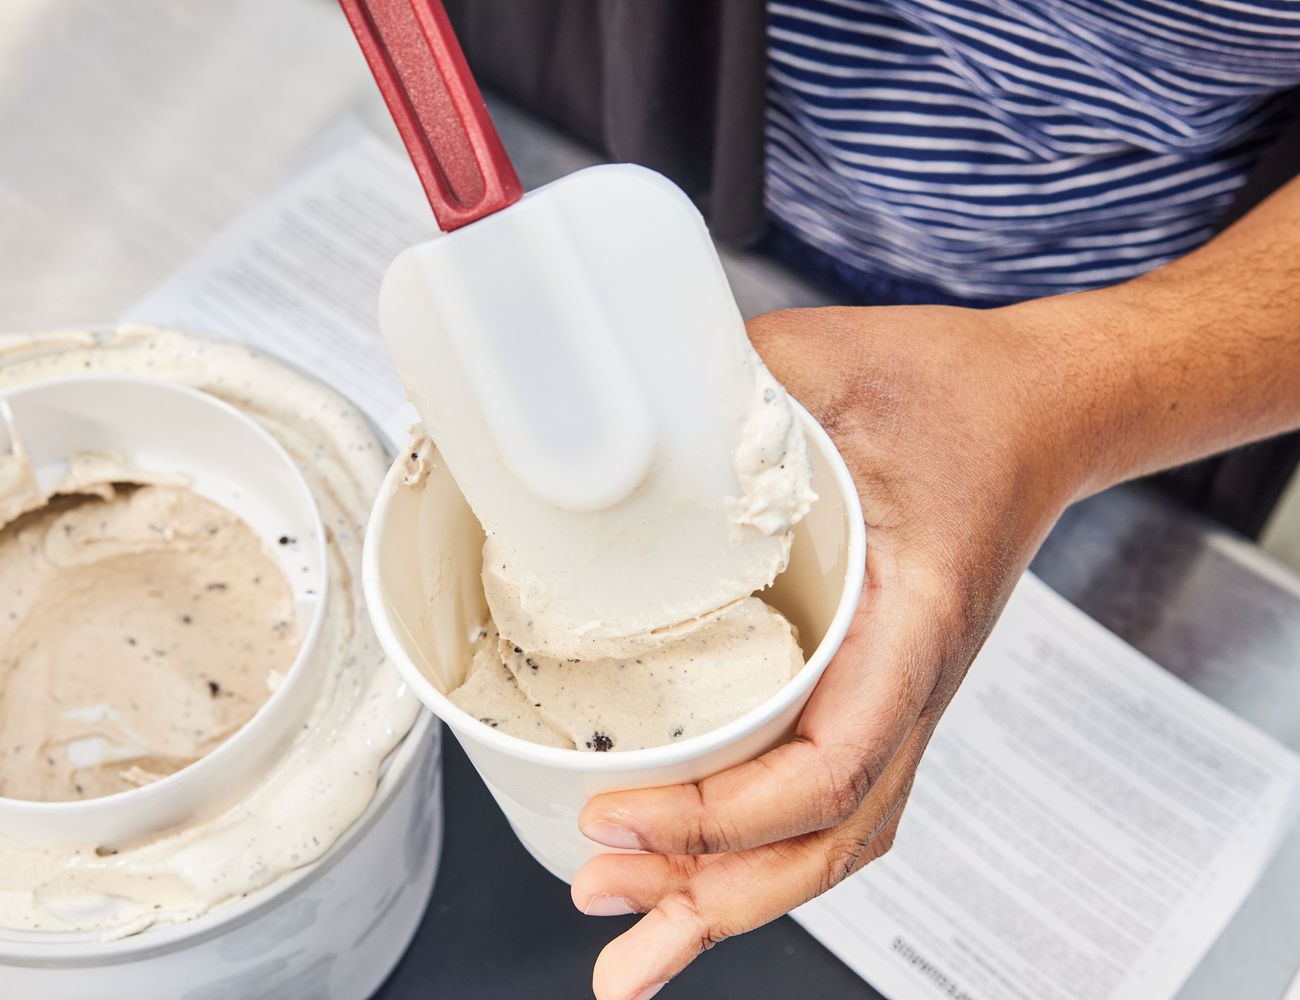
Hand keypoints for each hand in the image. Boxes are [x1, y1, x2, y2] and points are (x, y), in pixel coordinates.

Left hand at [569, 304, 1083, 999]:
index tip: (615, 813)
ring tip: (623, 926)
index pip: (827, 765)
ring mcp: (891, 696)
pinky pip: (813, 793)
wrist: (1036, 409)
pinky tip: (685, 867)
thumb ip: (737, 378)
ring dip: (724, 893)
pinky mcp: (866, 688)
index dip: (720, 814)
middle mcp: (907, 683)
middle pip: (823, 838)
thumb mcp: (840, 363)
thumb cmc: (959, 393)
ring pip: (821, 837)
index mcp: (910, 623)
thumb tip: (623, 390)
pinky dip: (750, 848)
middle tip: (596, 893)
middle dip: (707, 890)